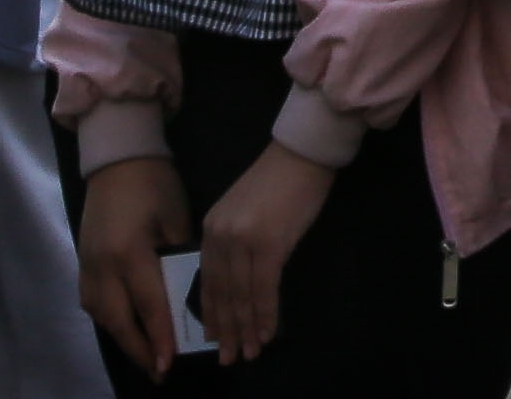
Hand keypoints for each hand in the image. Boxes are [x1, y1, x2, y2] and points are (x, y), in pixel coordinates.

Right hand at [74, 154, 194, 380]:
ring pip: (101, 315)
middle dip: (138, 349)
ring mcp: (87, 265)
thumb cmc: (154, 183)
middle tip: (158, 372)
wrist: (117, 158)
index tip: (169, 362)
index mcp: (129, 254)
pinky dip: (109, 320)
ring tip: (144, 357)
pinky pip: (92, 302)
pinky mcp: (82, 261)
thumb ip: (178, 256)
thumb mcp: (176, 217)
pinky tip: (124, 328)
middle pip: (117, 320)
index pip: (147, 305)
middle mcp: (102, 266)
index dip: (159, 337)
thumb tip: (185, 289)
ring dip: (121, 338)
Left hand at [194, 141, 337, 364]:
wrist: (303, 152)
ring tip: (250, 352)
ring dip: (247, 328)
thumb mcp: (246, 213)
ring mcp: (242, 240)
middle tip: (230, 357)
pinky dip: (266, 313)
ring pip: (241, 295)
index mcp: (211, 230)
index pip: (207, 281)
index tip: (216, 339)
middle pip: (221, 293)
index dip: (213, 314)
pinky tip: (268, 332)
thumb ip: (236, 243)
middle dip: (226, 329)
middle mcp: (220, 237)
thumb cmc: (281, 180)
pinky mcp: (268, 243)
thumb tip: (240, 284)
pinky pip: (264, 287)